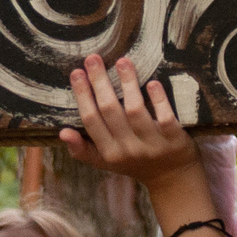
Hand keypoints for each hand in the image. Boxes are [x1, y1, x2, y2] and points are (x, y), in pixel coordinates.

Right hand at [60, 55, 202, 201]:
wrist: (172, 178)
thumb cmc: (134, 163)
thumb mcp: (105, 162)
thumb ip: (82, 149)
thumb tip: (62, 132)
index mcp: (108, 153)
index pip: (91, 120)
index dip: (82, 95)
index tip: (76, 72)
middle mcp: (128, 148)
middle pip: (109, 110)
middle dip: (99, 82)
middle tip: (93, 58)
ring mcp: (152, 144)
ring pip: (135, 110)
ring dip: (127, 84)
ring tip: (122, 61)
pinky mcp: (174, 139)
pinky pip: (165, 118)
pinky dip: (158, 100)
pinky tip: (152, 83)